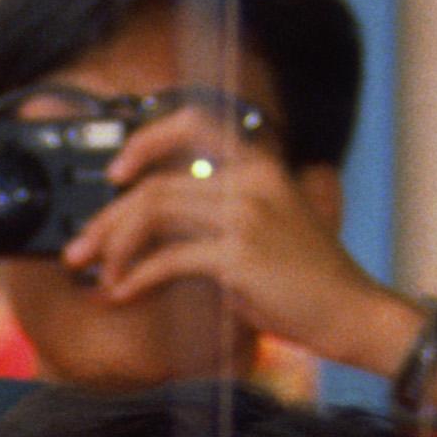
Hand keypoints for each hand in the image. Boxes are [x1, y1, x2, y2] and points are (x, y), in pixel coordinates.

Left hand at [57, 107, 404, 370]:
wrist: (354, 312)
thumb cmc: (309, 281)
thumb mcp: (267, 228)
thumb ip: (217, 215)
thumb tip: (150, 228)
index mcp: (260, 164)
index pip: (192, 124)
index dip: (145, 142)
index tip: (117, 174)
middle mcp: (252, 180)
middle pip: (155, 185)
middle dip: (107, 220)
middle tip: (82, 250)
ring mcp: (246, 215)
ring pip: (153, 214)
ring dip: (114, 248)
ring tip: (100, 276)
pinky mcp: (239, 256)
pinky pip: (168, 260)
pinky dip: (136, 278)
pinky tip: (123, 295)